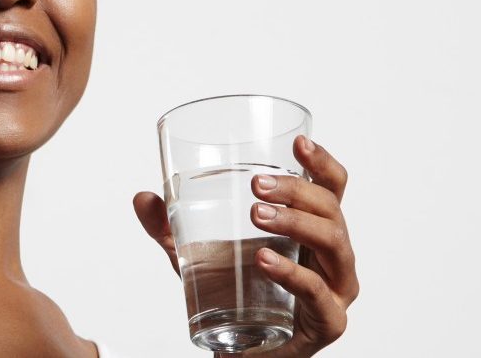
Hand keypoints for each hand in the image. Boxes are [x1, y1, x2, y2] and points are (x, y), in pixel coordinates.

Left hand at [133, 135, 356, 356]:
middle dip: (296, 191)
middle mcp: (333, 254)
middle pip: (332, 208)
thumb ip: (167, 226)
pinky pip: (319, 293)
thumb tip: (142, 198)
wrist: (240, 350)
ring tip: (257, 215)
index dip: (321, 162)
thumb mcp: (194, 254)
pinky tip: (264, 260)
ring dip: (296, 222)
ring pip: (333, 242)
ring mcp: (337, 288)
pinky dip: (293, 274)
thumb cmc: (231, 294)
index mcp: (312, 228)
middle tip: (256, 187)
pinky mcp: (329, 322)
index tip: (297, 144)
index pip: (331, 187)